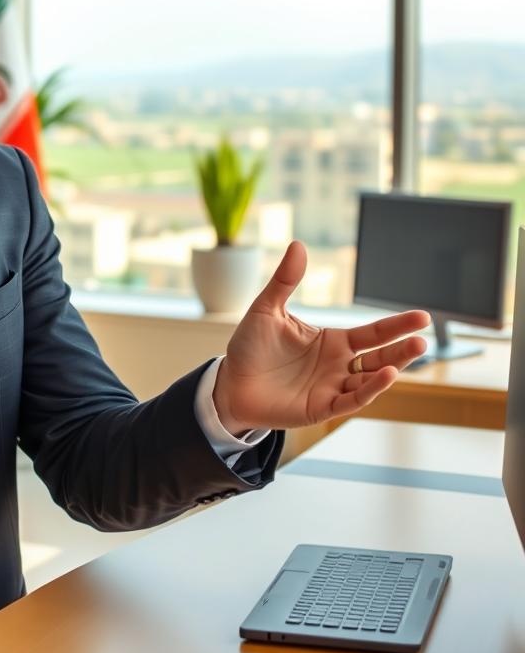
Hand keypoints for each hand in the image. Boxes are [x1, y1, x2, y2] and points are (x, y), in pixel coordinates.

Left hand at [212, 241, 429, 433]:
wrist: (230, 382)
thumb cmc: (250, 347)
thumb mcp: (267, 309)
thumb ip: (285, 280)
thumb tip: (298, 244)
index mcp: (333, 341)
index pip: (373, 333)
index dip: (396, 325)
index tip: (422, 316)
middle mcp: (339, 365)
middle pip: (380, 356)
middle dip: (402, 348)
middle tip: (423, 337)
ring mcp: (333, 388)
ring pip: (371, 380)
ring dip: (392, 367)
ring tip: (412, 351)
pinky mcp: (322, 408)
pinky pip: (352, 401)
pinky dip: (370, 390)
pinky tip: (385, 375)